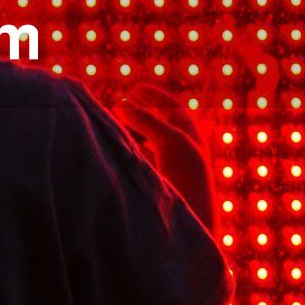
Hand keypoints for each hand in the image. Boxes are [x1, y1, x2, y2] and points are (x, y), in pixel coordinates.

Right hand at [115, 83, 218, 237]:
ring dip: (132, 131)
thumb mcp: (169, 139)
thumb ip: (146, 120)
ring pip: (148, 141)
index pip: (173, 108)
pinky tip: (117, 148)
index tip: (135, 88)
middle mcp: (182, 149)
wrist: (190, 216)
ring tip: (114, 126)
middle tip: (118, 107)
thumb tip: (121, 104)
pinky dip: (129, 148)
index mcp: (191, 136)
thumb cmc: (187, 175)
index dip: (154, 96)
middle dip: (139, 114)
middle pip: (158, 124)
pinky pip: (141, 158)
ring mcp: (169, 167)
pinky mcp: (156, 182)